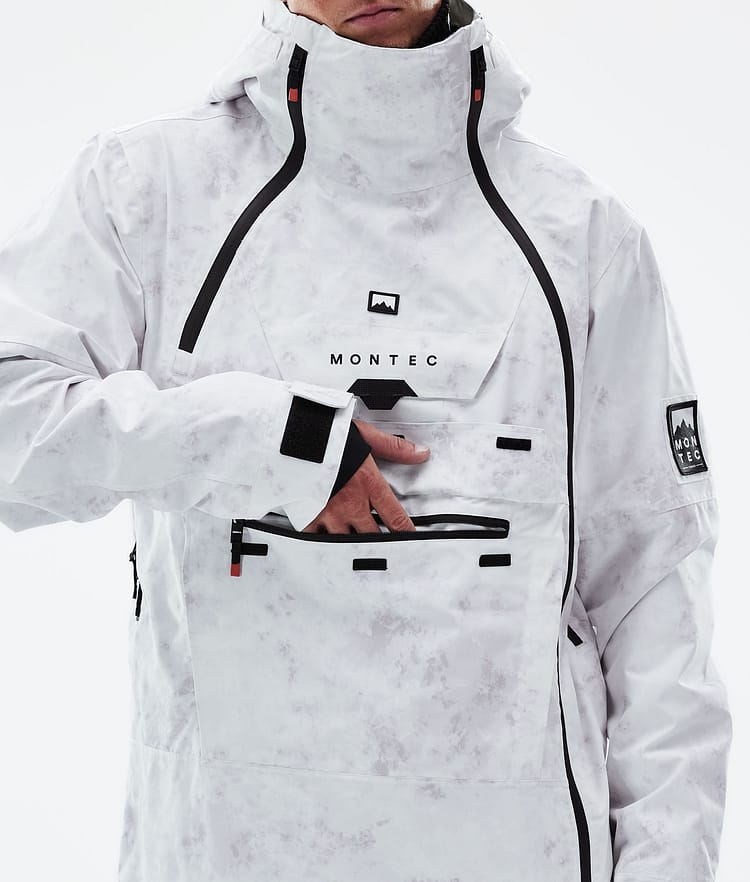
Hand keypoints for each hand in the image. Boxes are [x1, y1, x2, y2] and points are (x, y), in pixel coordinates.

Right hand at [302, 418, 430, 533]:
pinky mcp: (307, 515)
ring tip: (354, 545)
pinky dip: (321, 539)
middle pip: (372, 536)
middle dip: (378, 541)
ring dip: (351, 542)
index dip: (406, 532)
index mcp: (368, 484)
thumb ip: (394, 448)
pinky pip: (316, 537)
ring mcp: (328, 512)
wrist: (292, 437)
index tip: (409, 538)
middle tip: (381, 545)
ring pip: (345, 541)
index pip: (395, 517)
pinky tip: (324, 539)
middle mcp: (351, 503)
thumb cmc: (326, 434)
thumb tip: (419, 453)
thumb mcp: (365, 435)